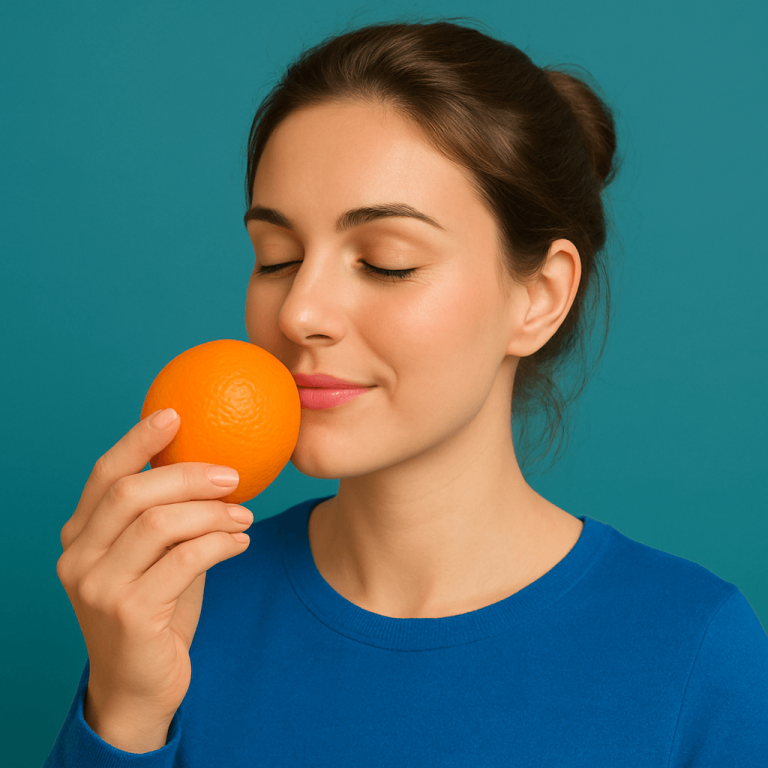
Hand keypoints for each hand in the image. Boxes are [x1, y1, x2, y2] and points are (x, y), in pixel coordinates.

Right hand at [56, 409, 252, 749]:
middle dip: (189, 475)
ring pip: (160, 523)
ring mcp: (98, 587)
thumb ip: (168, 516)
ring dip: (212, 512)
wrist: (139, 684)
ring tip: (245, 515)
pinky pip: (185, 560)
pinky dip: (220, 544)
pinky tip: (240, 543)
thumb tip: (216, 467)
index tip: (175, 413)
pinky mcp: (128, 613)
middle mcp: (78, 557)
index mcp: (81, 536)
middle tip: (233, 474)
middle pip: (133, 492)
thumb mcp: (154, 557)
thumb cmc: (154, 610)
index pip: (105, 475)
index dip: (138, 440)